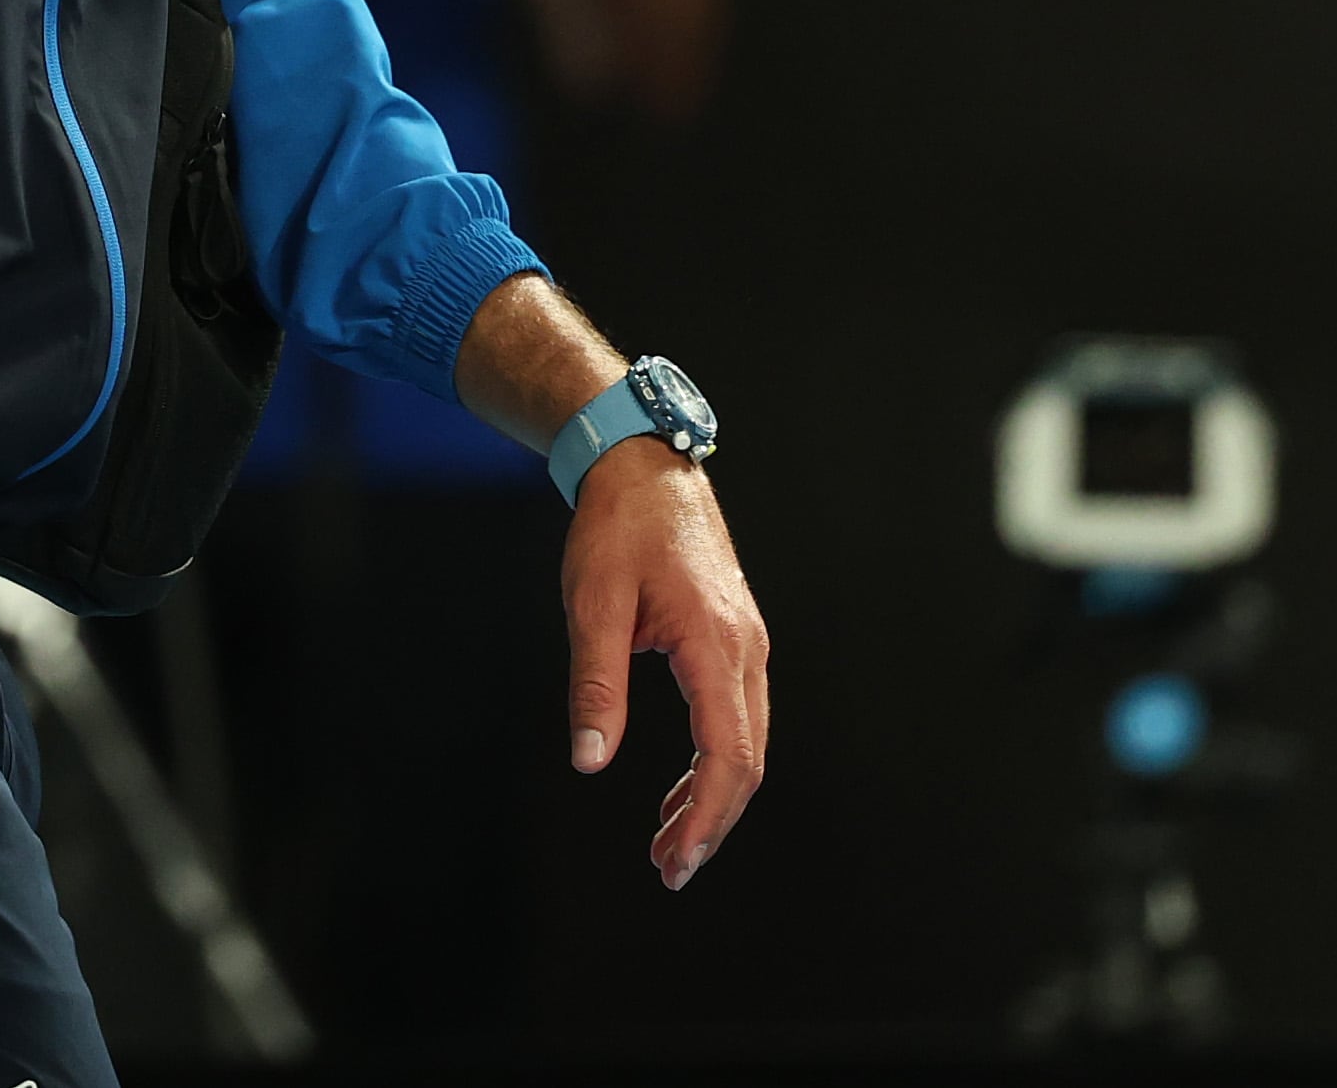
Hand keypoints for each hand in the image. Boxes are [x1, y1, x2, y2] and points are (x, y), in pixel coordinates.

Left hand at [562, 441, 770, 888]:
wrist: (646, 467)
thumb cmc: (617, 529)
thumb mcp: (592, 605)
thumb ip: (594, 684)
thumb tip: (589, 759)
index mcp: (718, 647)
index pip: (728, 756)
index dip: (706, 817)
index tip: (675, 861)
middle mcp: (747, 652)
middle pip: (746, 761)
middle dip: (711, 823)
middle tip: (668, 869)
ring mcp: (747, 647)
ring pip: (743, 743)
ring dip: (712, 799)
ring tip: (668, 843)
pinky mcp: (733, 642)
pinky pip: (733, 718)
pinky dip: (713, 764)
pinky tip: (681, 792)